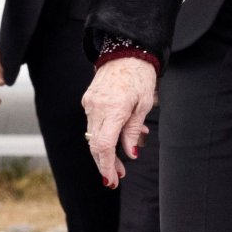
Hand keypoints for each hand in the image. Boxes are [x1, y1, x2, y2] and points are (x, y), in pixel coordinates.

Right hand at [82, 58, 156, 186]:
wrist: (125, 51)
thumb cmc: (140, 77)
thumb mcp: (144, 105)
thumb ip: (133, 131)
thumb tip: (130, 154)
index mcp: (113, 109)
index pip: (103, 146)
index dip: (106, 166)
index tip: (111, 180)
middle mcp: (97, 108)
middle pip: (95, 145)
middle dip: (105, 164)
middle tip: (116, 179)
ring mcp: (90, 104)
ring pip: (92, 136)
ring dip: (105, 152)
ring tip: (121, 164)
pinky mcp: (88, 100)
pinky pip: (94, 124)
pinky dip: (104, 135)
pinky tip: (118, 140)